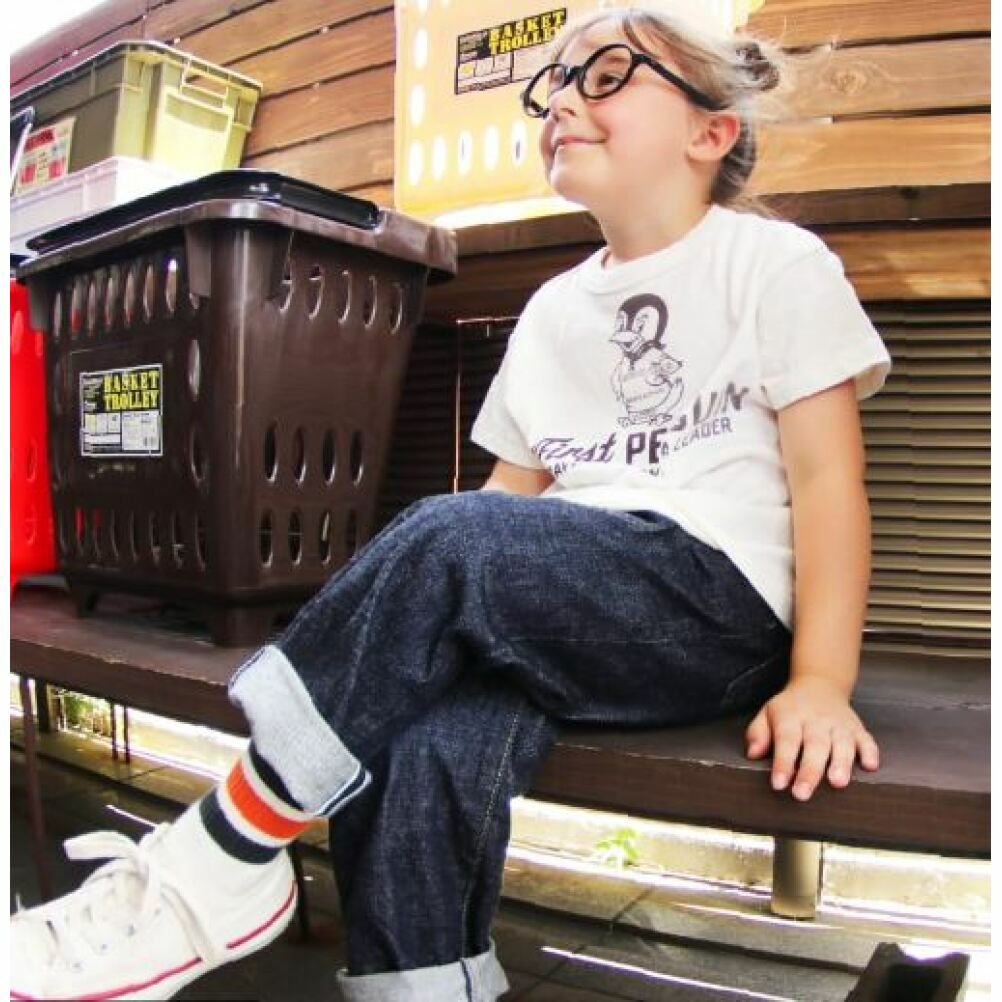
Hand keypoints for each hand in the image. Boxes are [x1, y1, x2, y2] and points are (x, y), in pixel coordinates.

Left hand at [745, 676, 879, 800]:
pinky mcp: (857, 728)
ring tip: (838, 783)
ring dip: (841, 763)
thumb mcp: (767, 714)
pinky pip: (866, 739)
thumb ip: (758, 733)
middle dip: (809, 771)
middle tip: (802, 793)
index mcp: (791, 717)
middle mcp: (817, 720)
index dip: (782, 763)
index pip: (786, 740)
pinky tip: (870, 766)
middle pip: (814, 746)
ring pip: (842, 743)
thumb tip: (753, 753)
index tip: (779, 784)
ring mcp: (839, 724)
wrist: (820, 685)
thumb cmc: (790, 709)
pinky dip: (870, 752)